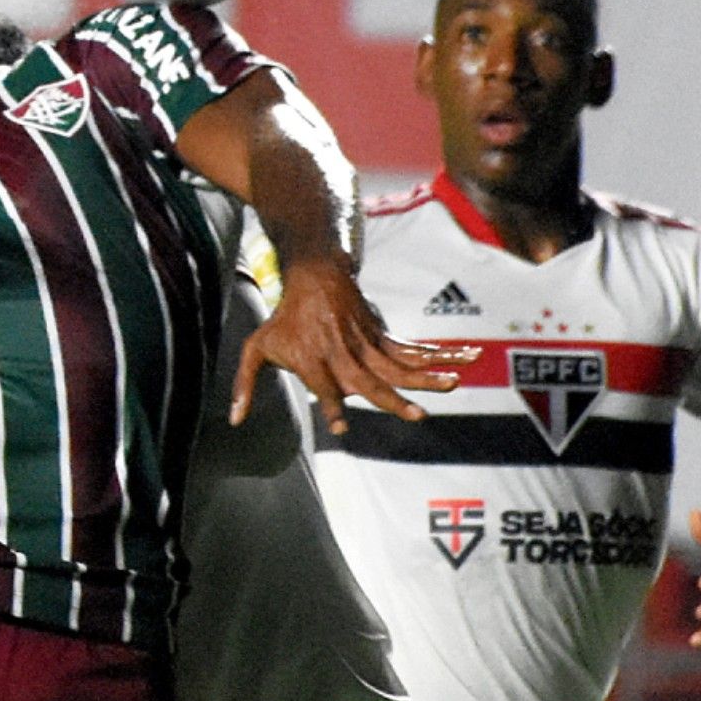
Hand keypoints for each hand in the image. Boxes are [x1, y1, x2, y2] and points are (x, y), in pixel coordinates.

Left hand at [229, 259, 475, 432]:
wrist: (313, 274)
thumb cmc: (284, 318)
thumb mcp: (257, 347)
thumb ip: (245, 384)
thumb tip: (233, 421)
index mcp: (312, 357)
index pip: (322, 385)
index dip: (330, 404)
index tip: (340, 426)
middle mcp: (342, 352)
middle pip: (370, 379)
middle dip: (392, 399)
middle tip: (416, 416)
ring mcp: (366, 343)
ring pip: (400, 363)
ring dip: (429, 374)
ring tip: (455, 382)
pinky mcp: (381, 336)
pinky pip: (413, 350)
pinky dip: (440, 354)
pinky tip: (467, 358)